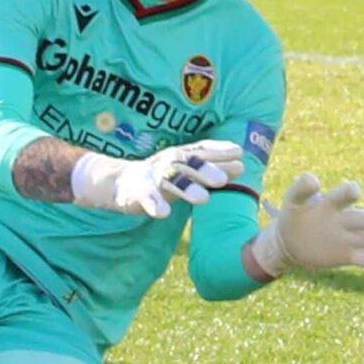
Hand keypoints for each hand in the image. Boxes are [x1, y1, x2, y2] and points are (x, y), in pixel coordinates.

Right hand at [71, 141, 246, 218]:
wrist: (121, 182)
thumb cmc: (162, 176)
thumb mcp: (186, 169)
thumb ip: (211, 166)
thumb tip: (242, 164)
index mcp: (182, 156)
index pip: (202, 150)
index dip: (219, 151)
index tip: (239, 153)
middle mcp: (169, 162)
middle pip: (189, 164)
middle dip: (206, 170)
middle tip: (224, 180)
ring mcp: (153, 177)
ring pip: (171, 181)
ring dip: (187, 188)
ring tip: (203, 199)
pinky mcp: (139, 192)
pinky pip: (147, 198)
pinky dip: (155, 205)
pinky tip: (164, 214)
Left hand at [246, 175, 363, 277]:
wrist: (290, 240)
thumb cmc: (292, 215)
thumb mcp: (290, 201)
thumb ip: (299, 189)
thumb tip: (304, 183)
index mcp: (332, 202)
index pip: (343, 195)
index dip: (348, 192)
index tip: (350, 192)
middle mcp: (344, 218)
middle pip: (363, 217)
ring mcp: (347, 237)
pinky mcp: (347, 255)